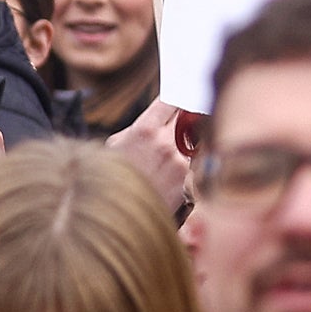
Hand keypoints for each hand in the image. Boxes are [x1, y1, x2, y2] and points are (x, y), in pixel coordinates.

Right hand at [110, 99, 197, 218]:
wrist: (115, 217)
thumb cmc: (112, 177)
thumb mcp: (116, 145)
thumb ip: (140, 127)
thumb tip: (162, 116)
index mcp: (144, 129)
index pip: (172, 99)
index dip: (178, 95)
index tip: (183, 94)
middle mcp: (166, 142)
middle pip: (191, 115)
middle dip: (190, 114)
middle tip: (193, 112)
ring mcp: (181, 162)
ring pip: (198, 138)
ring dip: (195, 138)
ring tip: (187, 143)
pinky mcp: (190, 180)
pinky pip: (198, 161)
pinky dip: (195, 160)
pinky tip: (184, 165)